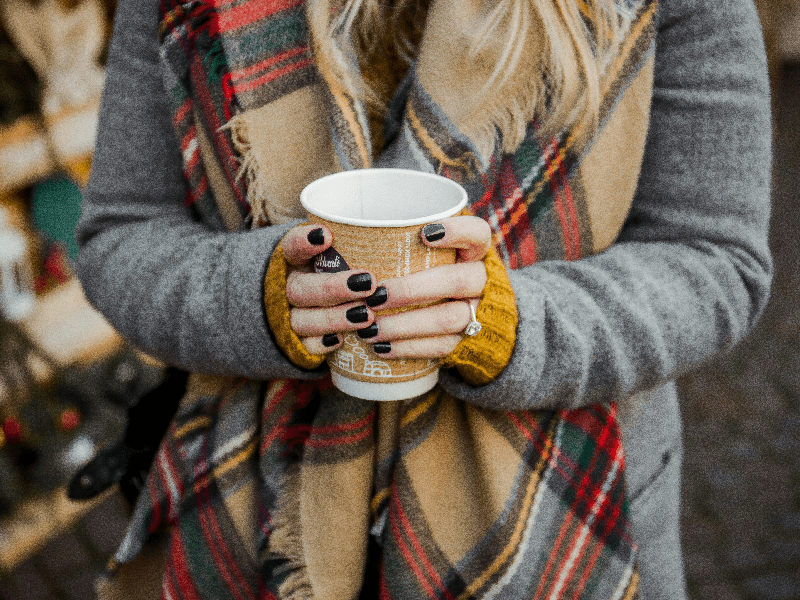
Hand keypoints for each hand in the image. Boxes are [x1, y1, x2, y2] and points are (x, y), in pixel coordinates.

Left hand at [282, 216, 490, 357]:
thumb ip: (389, 237)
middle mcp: (480, 278)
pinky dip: (408, 348)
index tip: (424, 234)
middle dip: (413, 289)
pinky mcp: (465, 340)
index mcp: (472, 248)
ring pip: (450, 319)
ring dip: (406, 325)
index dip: (457, 231)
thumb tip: (321, 235)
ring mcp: (476, 311)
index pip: (477, 233)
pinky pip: (441, 347)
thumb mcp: (417, 247)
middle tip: (374, 295)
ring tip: (370, 328)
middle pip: (458, 280)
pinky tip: (380, 348)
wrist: (459, 307)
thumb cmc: (423, 267)